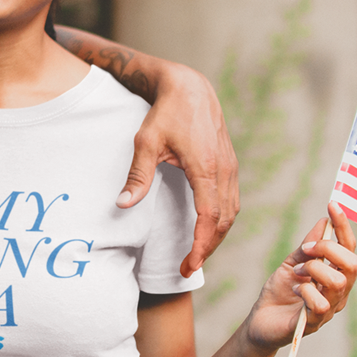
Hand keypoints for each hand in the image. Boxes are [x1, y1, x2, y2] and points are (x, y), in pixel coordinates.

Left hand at [121, 60, 237, 276]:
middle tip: (187, 267)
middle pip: (224, 220)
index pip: (209, 217)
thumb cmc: (165, 114)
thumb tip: (123, 204)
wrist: (190, 88)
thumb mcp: (145, 142)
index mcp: (205, 168)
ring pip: (232, 211)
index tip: (190, 264)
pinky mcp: (230, 164)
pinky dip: (222, 220)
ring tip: (197, 254)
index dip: (201, 245)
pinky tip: (208, 229)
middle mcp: (224, 170)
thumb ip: (138, 175)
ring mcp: (230, 167)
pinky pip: (232, 199)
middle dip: (208, 248)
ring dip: (217, 236)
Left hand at [245, 203, 356, 351]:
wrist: (259, 321)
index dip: (343, 226)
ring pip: (338, 282)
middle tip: (305, 251)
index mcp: (336, 275)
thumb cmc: (279, 292)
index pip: (349, 249)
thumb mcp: (292, 262)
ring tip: (296, 272)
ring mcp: (330, 309)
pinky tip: (294, 289)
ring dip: (313, 270)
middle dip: (328, 249)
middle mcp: (339, 293)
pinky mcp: (314, 323)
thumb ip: (308, 246)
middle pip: (353, 264)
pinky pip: (319, 303)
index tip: (332, 205)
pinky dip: (304, 291)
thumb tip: (323, 221)